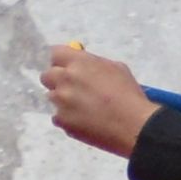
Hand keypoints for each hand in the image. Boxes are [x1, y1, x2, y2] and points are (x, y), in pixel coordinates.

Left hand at [42, 41, 155, 156]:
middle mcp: (65, 80)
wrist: (133, 126)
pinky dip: (67, 119)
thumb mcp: (115, 68)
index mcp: (79, 63)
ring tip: (83, 108)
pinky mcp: (62, 122)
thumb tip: (81, 63)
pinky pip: (57, 117)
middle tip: (72, 88)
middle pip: (46, 76)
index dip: (61, 60)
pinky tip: (84, 121)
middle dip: (57, 80)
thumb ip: (93, 63)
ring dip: (63, 100)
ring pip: (52, 97)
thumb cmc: (129, 94)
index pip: (55, 53)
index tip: (67, 66)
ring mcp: (61, 102)